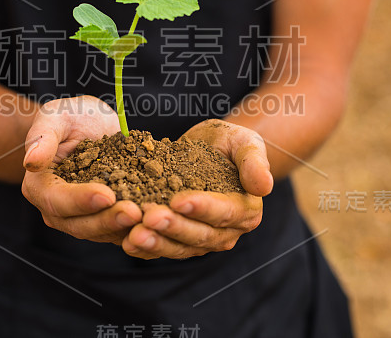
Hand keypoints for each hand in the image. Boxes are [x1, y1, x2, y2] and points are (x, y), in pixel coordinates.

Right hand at [21, 96, 142, 243]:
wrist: (95, 124)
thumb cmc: (72, 116)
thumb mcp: (56, 116)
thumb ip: (43, 136)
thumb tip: (31, 161)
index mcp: (40, 187)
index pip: (57, 201)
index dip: (81, 201)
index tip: (106, 194)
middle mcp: (58, 210)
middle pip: (81, 225)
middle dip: (109, 219)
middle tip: (135, 212)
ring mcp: (83, 218)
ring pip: (104, 232)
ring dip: (127, 228)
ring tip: (150, 217)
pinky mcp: (107, 219)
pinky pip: (122, 230)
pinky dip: (139, 228)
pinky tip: (159, 220)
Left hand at [122, 119, 272, 258]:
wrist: (208, 150)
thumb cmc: (228, 143)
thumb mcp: (244, 141)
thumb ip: (254, 161)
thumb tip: (264, 186)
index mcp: (245, 211)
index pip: (223, 212)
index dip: (201, 208)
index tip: (178, 200)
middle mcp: (226, 232)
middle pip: (199, 235)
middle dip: (173, 227)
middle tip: (149, 216)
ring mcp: (202, 241)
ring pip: (179, 247)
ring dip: (156, 242)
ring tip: (134, 233)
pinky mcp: (179, 241)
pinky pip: (162, 248)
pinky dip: (145, 249)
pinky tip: (126, 241)